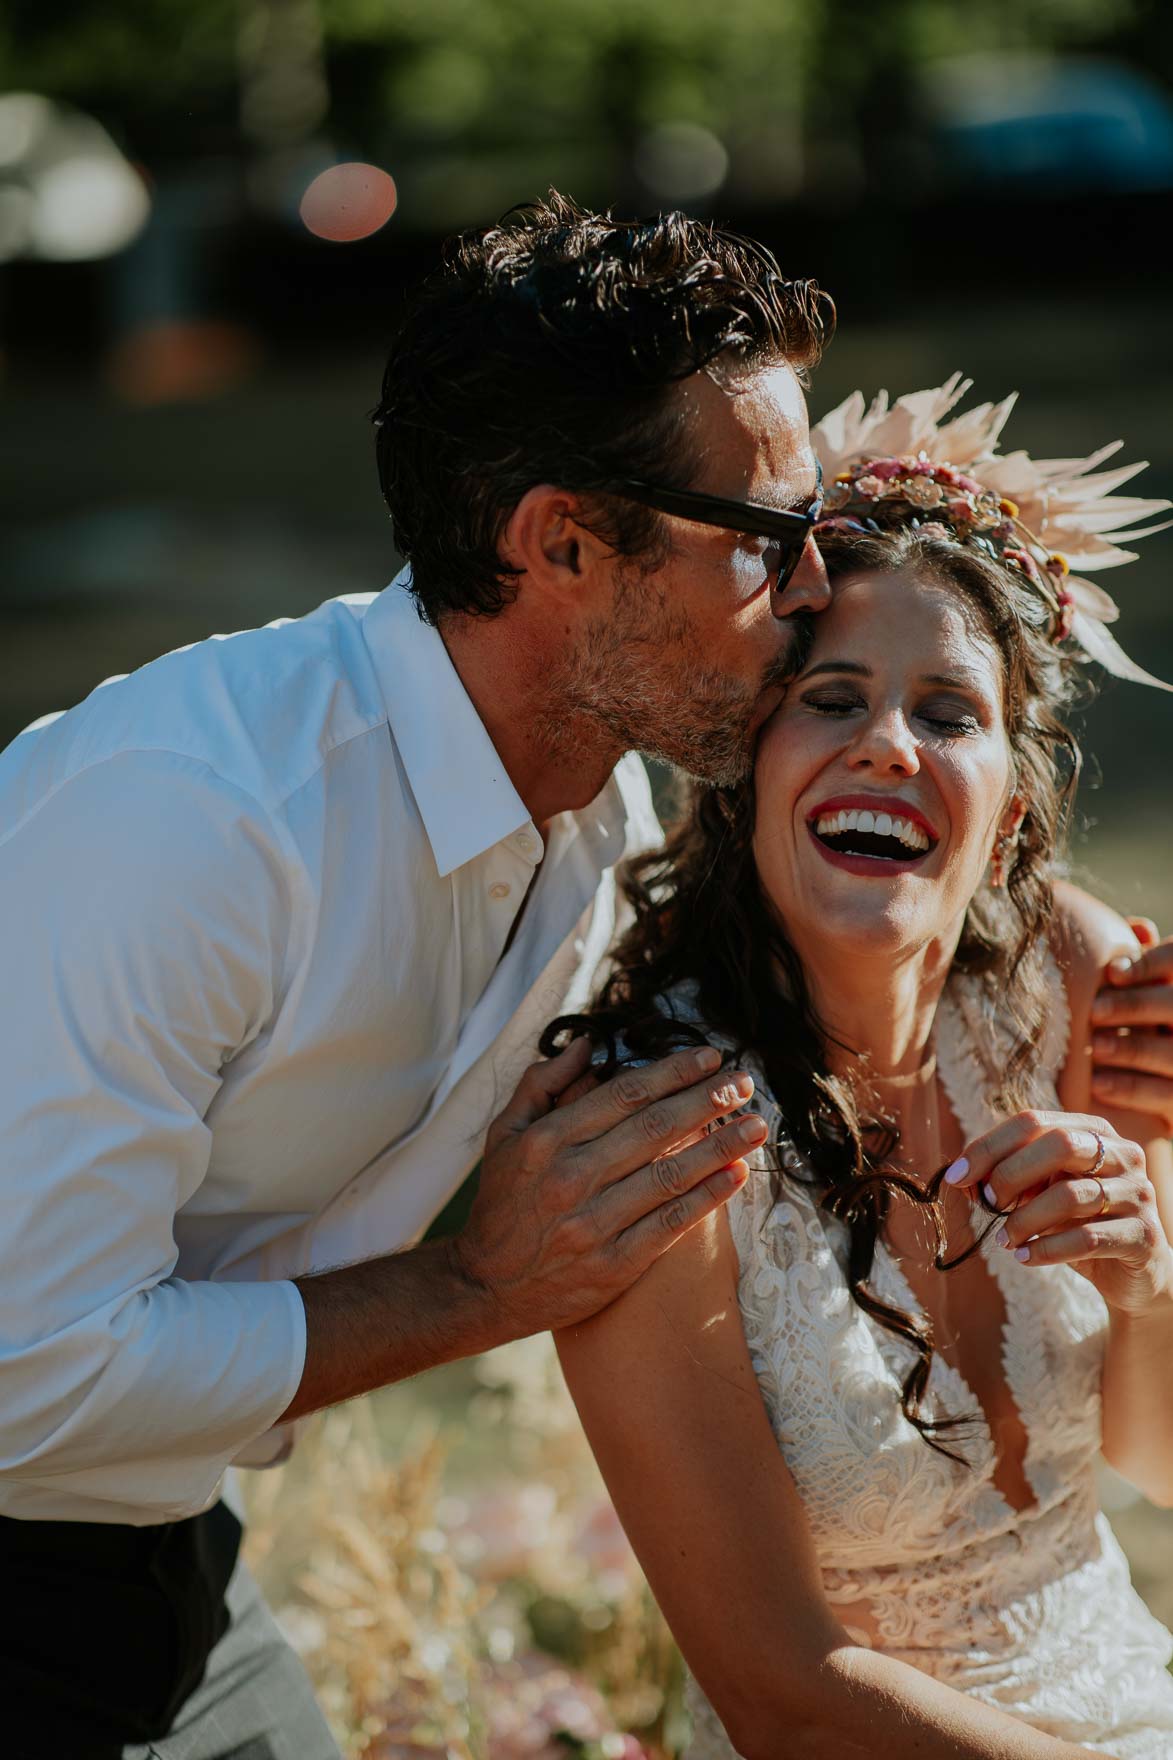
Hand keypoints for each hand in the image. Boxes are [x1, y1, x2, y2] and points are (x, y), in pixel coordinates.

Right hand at [449, 1036, 766, 1337]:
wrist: (486, 1287)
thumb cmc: (501, 1203)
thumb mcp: (504, 1135)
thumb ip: (542, 1084)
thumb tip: (589, 1047)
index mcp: (547, 1140)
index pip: (624, 1095)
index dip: (673, 1072)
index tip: (709, 1058)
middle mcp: (572, 1178)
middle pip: (655, 1128)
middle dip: (707, 1100)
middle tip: (744, 1082)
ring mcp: (595, 1224)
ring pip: (671, 1174)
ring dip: (721, 1145)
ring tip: (758, 1125)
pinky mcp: (614, 1265)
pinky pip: (672, 1224)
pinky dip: (708, 1197)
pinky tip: (737, 1175)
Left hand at [945, 1110, 1172, 1316]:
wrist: (1134, 1273)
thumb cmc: (1078, 1224)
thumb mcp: (1042, 1194)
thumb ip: (1009, 1178)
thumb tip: (962, 1178)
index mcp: (1093, 1132)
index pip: (1033, 1122)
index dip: (989, 1147)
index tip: (957, 1176)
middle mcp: (1122, 1154)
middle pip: (1059, 1145)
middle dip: (1010, 1174)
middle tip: (988, 1204)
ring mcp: (1137, 1193)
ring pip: (1070, 1195)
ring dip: (1024, 1220)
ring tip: (1004, 1240)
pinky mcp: (1143, 1235)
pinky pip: (1087, 1238)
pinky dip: (1046, 1249)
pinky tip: (1025, 1257)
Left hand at [1091, 919, 1172, 1132]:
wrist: (1160, 1088)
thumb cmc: (1151, 1029)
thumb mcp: (1150, 994)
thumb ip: (1144, 963)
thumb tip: (1139, 926)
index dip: (1152, 963)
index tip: (1112, 972)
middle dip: (1135, 1006)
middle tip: (1095, 1011)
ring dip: (1132, 1048)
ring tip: (1095, 1047)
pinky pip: (1167, 1096)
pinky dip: (1132, 1089)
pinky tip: (1098, 1084)